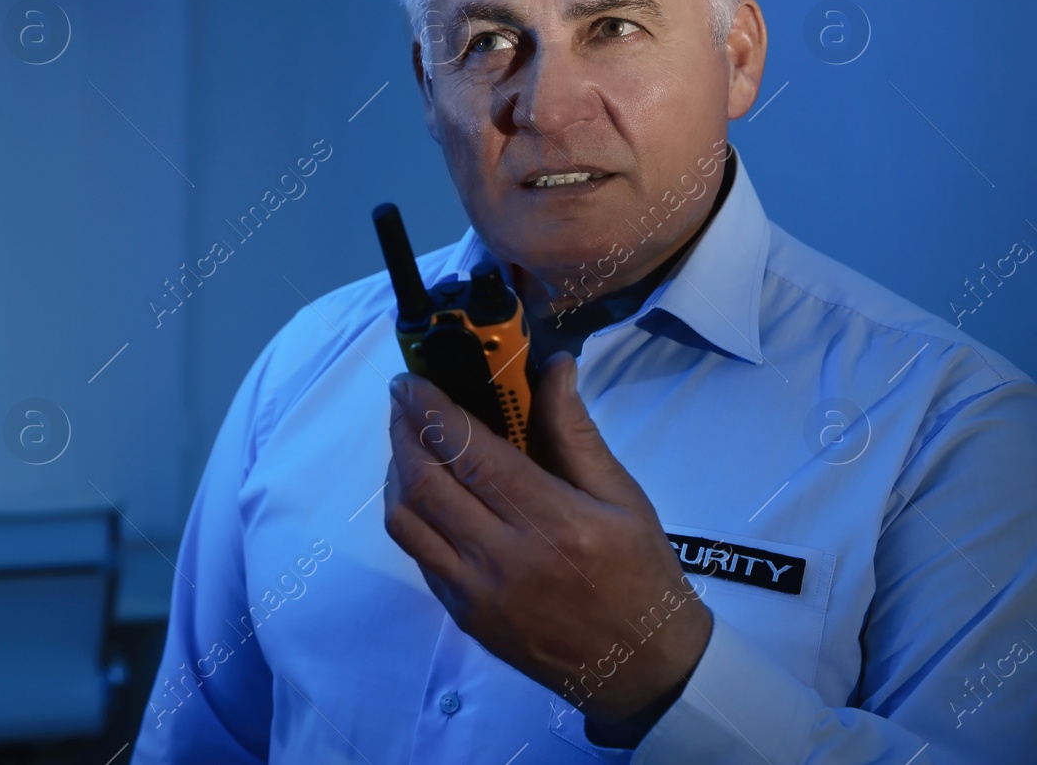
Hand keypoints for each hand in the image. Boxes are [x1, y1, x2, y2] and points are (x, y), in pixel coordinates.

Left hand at [383, 352, 711, 728]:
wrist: (643, 670)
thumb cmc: (641, 576)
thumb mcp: (622, 496)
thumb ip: (574, 431)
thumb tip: (552, 368)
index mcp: (553, 522)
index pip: (470, 453)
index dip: (430, 409)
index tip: (410, 380)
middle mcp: (505, 560)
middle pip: (424, 482)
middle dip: (403, 431)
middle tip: (403, 400)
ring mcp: (477, 594)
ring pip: (406, 520)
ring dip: (396, 472)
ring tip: (409, 440)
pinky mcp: (463, 616)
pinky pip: (418, 555)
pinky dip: (411, 513)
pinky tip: (425, 491)